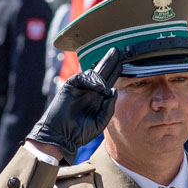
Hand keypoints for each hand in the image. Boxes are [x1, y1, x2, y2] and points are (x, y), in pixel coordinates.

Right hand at [25, 47, 123, 163]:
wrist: (62, 136)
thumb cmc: (80, 133)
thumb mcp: (100, 121)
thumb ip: (109, 107)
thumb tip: (114, 90)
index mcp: (98, 98)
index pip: (109, 80)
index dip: (116, 71)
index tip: (125, 61)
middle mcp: (90, 90)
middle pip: (102, 72)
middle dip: (110, 61)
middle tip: (118, 51)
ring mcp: (79, 88)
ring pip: (92, 73)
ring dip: (102, 73)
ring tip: (109, 77)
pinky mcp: (69, 87)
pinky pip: (81, 78)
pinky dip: (90, 81)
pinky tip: (98, 87)